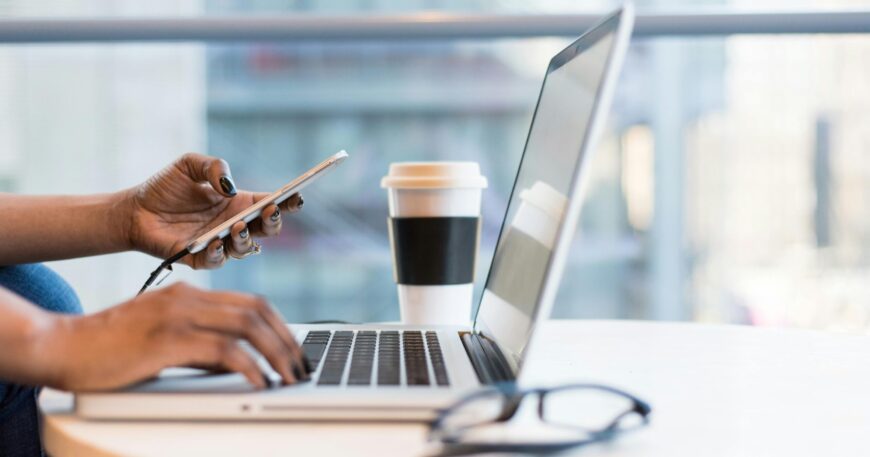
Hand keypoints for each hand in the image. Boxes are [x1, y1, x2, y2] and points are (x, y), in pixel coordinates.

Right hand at [45, 282, 310, 390]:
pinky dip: (249, 366)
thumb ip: (199, 344)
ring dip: (276, 353)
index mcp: (188, 294)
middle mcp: (187, 298)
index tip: (294, 350)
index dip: (280, 325)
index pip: (251, 302)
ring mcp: (178, 315)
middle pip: (257, 310)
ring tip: (289, 377)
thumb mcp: (163, 339)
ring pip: (247, 326)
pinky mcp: (167, 339)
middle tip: (301, 366)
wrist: (62, 346)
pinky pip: (223, 350)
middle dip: (287, 340)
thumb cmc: (109, 348)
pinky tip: (259, 382)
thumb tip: (237, 363)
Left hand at [124, 153, 303, 268]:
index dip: (287, 202)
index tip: (296, 196)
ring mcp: (219, 244)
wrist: (134, 210)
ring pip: (246, 249)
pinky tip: (215, 241)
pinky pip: (216, 261)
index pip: (271, 204)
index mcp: (238, 203)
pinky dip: (218, 253)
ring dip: (246, 239)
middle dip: (273, 222)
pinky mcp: (199, 259)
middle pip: (266, 230)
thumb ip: (213, 167)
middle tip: (269, 211)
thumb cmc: (165, 187)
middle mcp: (234, 225)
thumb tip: (229, 187)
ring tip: (238, 226)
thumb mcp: (189, 164)